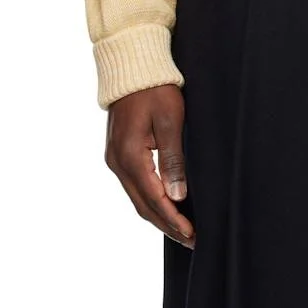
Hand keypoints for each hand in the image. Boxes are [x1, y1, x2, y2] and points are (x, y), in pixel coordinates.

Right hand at [104, 84, 195, 248]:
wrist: (132, 68)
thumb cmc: (155, 90)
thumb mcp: (169, 121)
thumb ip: (173, 159)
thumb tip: (178, 196)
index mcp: (130, 157)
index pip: (154, 199)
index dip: (173, 220)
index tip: (192, 235)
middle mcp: (117, 163)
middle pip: (143, 205)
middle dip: (167, 225)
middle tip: (191, 240)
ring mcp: (114, 159)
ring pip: (137, 198)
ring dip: (158, 215)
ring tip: (181, 229)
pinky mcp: (118, 154)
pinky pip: (134, 186)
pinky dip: (150, 200)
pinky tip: (165, 205)